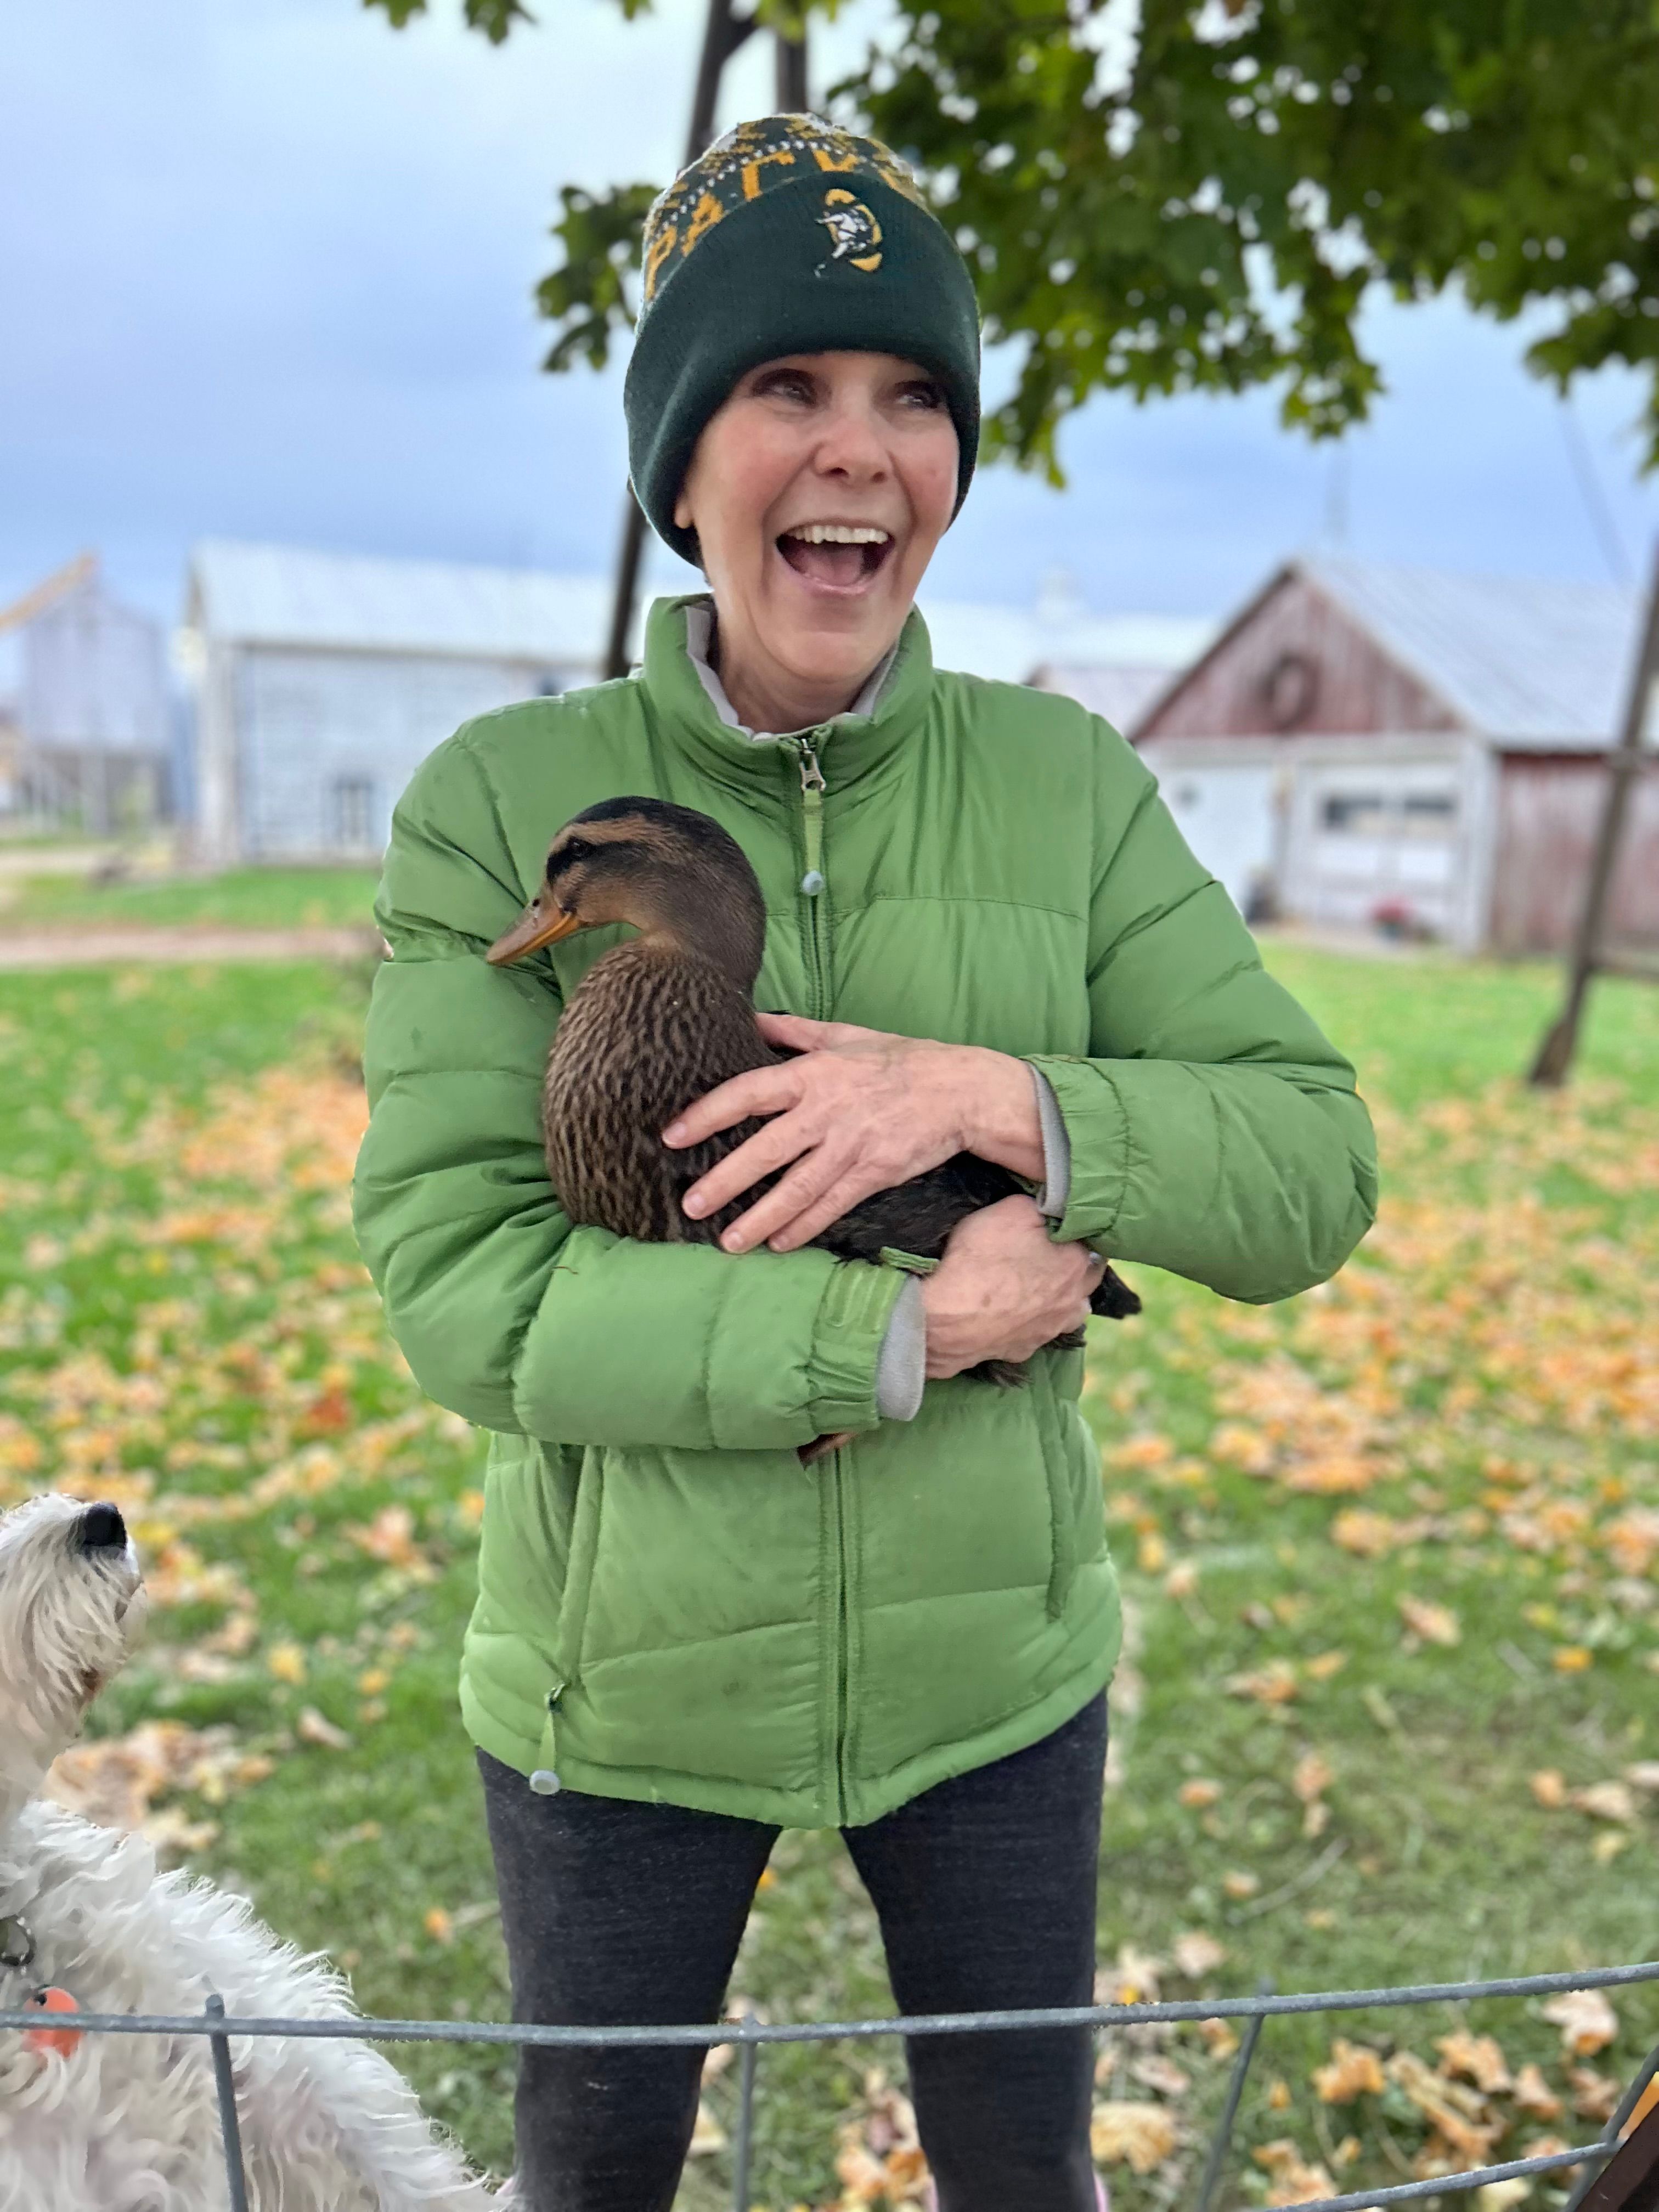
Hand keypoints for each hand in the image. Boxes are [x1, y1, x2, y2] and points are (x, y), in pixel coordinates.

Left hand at [662, 1013, 1044, 1253]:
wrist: (962, 1089)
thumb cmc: (901, 1059)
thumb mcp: (846, 1035)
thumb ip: (794, 1031)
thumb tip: (751, 1018)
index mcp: (814, 1073)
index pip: (749, 1093)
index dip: (708, 1114)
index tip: (674, 1135)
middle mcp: (827, 1110)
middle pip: (766, 1150)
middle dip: (725, 1181)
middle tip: (691, 1205)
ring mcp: (852, 1144)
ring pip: (797, 1188)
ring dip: (761, 1218)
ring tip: (729, 1242)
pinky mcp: (876, 1172)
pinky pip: (832, 1205)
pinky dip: (804, 1227)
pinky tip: (779, 1244)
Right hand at [919, 1196, 1103, 1378]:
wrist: (943, 1319)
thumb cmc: (979, 1259)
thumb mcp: (1012, 1209)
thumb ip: (1041, 1207)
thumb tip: (1052, 1210)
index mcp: (1076, 1264)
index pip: (1093, 1242)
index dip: (1075, 1232)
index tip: (1060, 1226)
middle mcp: (1072, 1301)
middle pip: (1088, 1279)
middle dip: (1076, 1266)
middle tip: (1052, 1253)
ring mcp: (1049, 1331)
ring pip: (1069, 1313)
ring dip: (1061, 1300)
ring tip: (1039, 1288)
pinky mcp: (1023, 1351)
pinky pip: (1035, 1333)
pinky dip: (1029, 1323)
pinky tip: (1011, 1314)